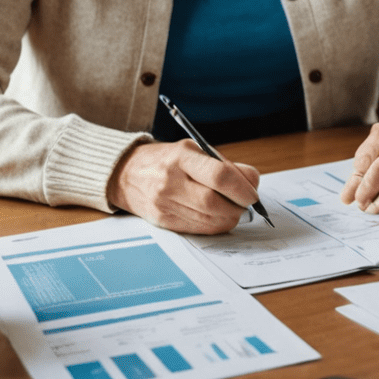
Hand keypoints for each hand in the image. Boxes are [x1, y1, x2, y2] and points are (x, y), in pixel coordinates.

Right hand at [107, 141, 262, 233]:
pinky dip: (214, 226)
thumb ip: (223, 164)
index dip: (241, 187)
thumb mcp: (194, 149)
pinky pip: (197, 229)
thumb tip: (251, 182)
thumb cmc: (167, 159)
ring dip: (229, 219)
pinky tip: (219, 217)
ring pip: (207, 220)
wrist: (127, 174)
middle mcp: (170, 182)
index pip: (218, 175)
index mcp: (181, 158)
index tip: (252, 193)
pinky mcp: (163, 222)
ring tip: (234, 209)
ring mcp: (164, 204)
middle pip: (214, 203)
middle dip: (237, 207)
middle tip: (247, 203)